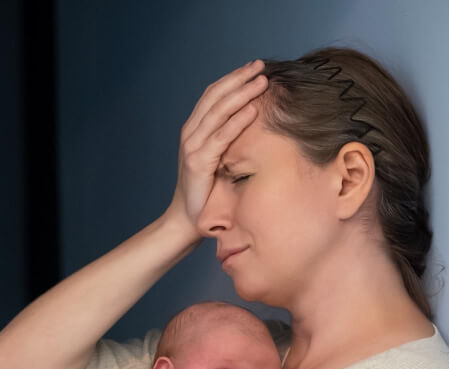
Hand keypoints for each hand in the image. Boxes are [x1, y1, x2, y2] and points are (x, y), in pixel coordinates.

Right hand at [164, 59, 267, 236]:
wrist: (187, 221)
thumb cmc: (206, 195)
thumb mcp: (218, 162)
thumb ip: (228, 143)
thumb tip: (254, 127)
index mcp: (194, 131)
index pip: (212, 95)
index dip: (232, 79)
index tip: (253, 68)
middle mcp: (190, 134)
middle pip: (215, 96)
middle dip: (239, 79)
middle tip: (261, 66)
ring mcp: (193, 147)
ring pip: (218, 111)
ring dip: (242, 94)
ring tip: (262, 82)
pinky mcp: (198, 162)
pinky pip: (221, 137)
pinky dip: (237, 122)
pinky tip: (253, 110)